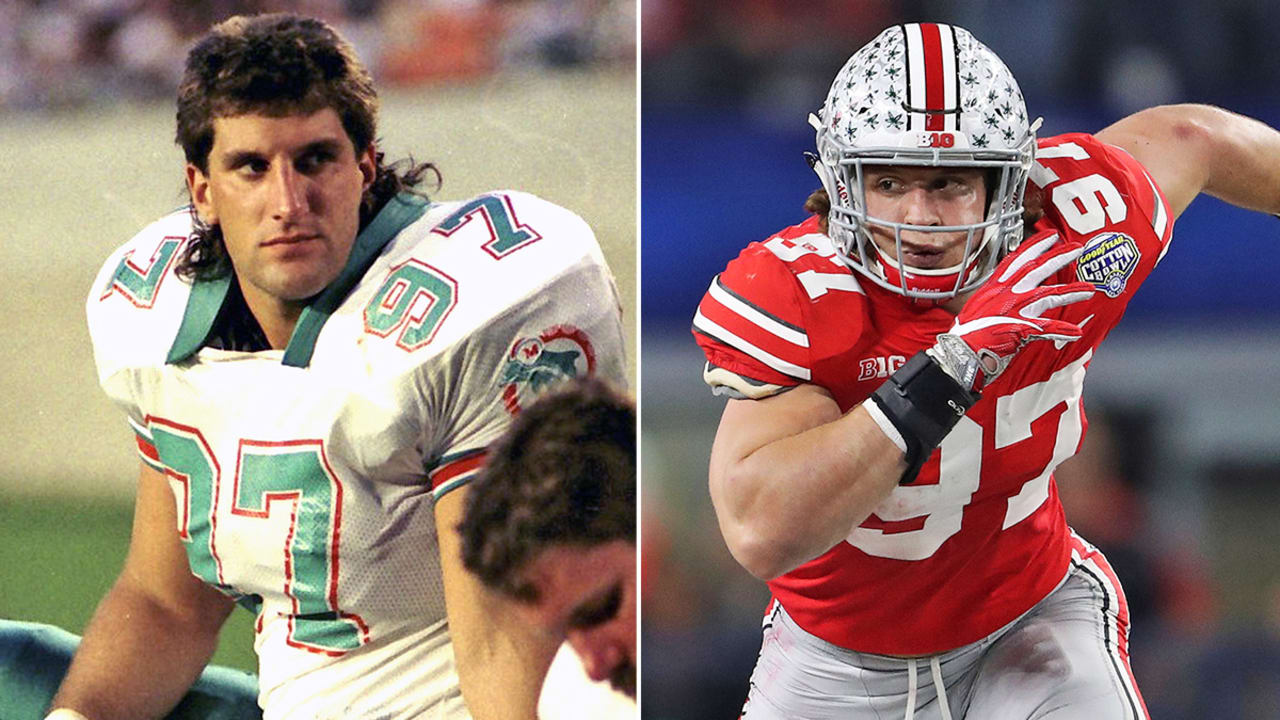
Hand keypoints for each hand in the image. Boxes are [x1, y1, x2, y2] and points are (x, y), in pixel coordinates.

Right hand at [928, 232, 1094, 390]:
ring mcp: (1013, 310)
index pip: (1016, 260)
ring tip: (1089, 289)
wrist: (959, 353)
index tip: (1050, 237)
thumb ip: (992, 299)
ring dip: (1071, 292)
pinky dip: (1061, 330)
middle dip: (1058, 258)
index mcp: (994, 288)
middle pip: (1036, 270)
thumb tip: (1000, 298)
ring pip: (1048, 295)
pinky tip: (1075, 331)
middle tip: (1076, 248)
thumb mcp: (976, 307)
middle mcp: (1005, 294)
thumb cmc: (965, 334)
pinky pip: (1046, 328)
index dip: (1034, 247)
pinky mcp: (1020, 329)